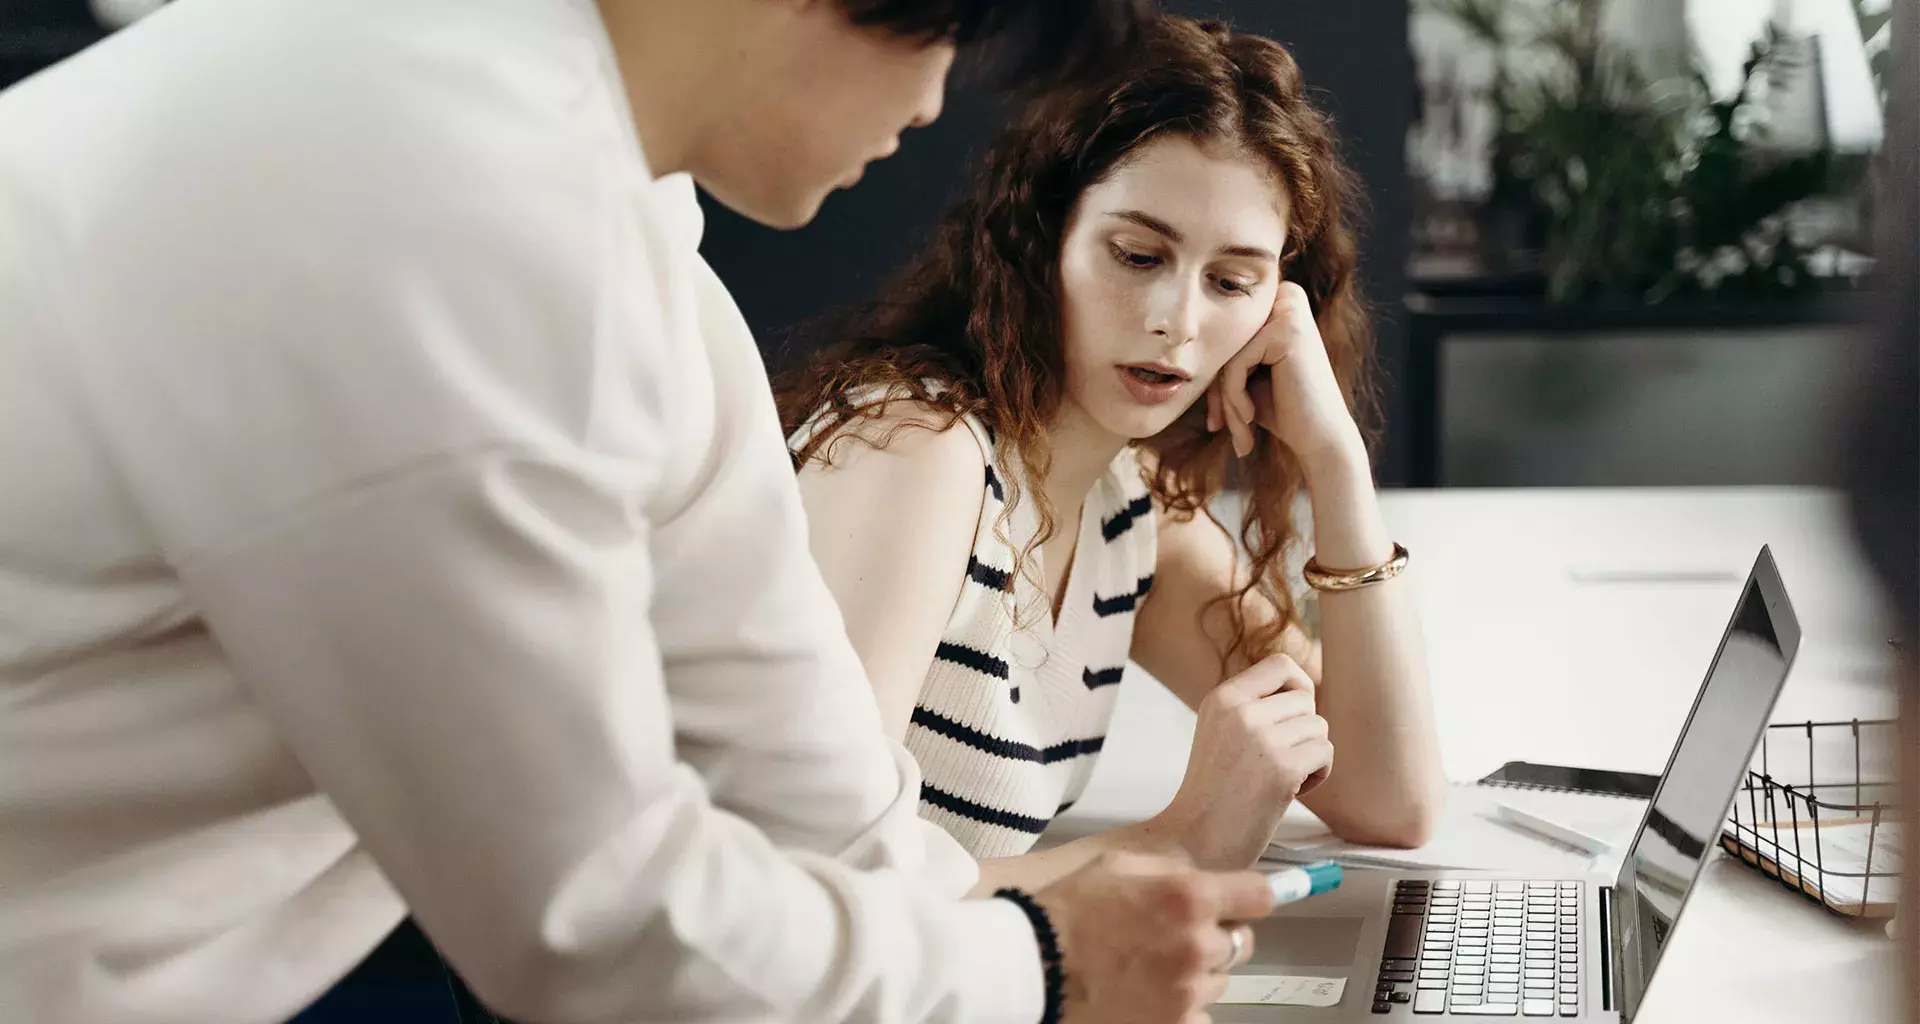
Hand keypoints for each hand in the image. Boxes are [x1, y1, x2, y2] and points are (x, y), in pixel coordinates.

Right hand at [1036, 852, 1273, 1023]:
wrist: (1033, 966)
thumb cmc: (1069, 911)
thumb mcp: (1117, 865)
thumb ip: (1170, 871)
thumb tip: (1206, 878)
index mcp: (1188, 897)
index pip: (1261, 896)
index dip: (1252, 896)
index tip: (1246, 900)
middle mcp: (1197, 946)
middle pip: (1243, 942)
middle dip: (1218, 935)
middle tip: (1178, 933)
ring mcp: (1187, 992)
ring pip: (1221, 981)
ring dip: (1198, 972)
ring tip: (1152, 965)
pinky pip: (1201, 1015)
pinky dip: (1183, 1006)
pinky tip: (1149, 993)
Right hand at [1156, 653, 1333, 868]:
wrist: (1195, 841)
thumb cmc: (1214, 794)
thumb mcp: (1220, 732)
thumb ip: (1253, 707)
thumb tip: (1304, 690)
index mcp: (1221, 698)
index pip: (1280, 664)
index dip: (1298, 686)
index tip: (1293, 714)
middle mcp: (1239, 712)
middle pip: (1306, 700)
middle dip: (1303, 731)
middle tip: (1278, 760)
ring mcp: (1260, 739)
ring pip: (1319, 727)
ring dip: (1310, 755)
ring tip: (1280, 778)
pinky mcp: (1282, 768)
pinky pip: (1325, 754)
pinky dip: (1317, 775)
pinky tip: (1290, 792)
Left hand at [1204, 281, 1361, 467]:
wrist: (1322, 439)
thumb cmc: (1283, 409)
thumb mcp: (1245, 376)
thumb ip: (1221, 354)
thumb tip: (1171, 350)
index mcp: (1278, 302)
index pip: (1226, 338)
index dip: (1214, 379)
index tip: (1216, 419)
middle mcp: (1286, 297)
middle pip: (1225, 344)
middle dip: (1217, 392)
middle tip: (1218, 427)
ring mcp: (1289, 310)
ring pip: (1226, 355)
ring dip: (1225, 400)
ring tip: (1238, 434)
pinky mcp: (1286, 330)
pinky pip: (1235, 364)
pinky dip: (1235, 398)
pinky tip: (1250, 419)